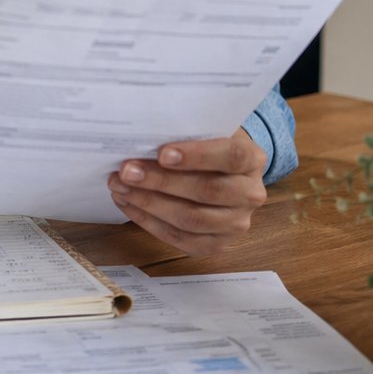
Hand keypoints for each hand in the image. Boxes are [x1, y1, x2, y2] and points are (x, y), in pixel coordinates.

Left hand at [107, 130, 267, 255]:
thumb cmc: (207, 145)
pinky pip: (180, 239)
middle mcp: (250, 194)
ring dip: (149, 203)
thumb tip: (143, 134)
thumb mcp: (206, 130)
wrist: (224, 173)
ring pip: (191, 219)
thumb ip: (185, 131)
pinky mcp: (216, 244)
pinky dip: (149, 222)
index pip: (231, 157)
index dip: (197, 156)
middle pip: (206, 191)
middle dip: (161, 181)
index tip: (162, 153)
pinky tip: (127, 204)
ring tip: (119, 187)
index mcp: (252, 159)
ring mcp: (235, 223)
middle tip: (126, 171)